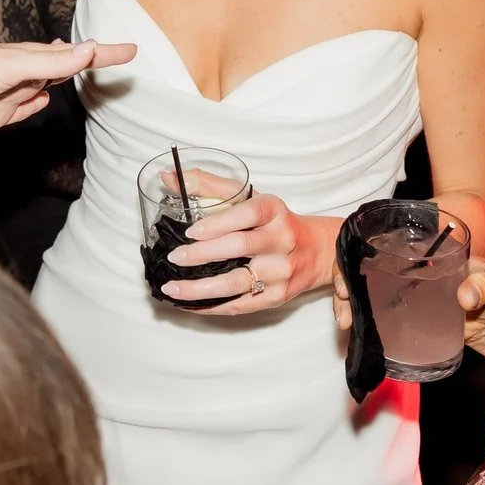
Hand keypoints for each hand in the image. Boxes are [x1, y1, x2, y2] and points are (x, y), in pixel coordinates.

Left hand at [0, 39, 130, 136]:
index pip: (76, 53)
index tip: (131, 50)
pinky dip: (37, 102)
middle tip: (110, 53)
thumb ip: (51, 63)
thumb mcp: (16, 64)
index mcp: (31, 54)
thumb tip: (88, 50)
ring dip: (63, 78)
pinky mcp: (1, 114)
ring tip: (79, 68)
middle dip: (86, 60)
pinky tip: (43, 98)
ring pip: (46, 84)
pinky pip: (26, 107)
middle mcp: (25, 71)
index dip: (103, 53)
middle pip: (64, 66)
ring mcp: (13, 92)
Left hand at [161, 190, 336, 315]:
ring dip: (200, 288)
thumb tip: (168, 177)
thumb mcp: (250, 197)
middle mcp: (280, 240)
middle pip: (238, 248)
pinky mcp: (277, 296)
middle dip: (201, 255)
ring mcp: (280, 271)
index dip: (218, 223)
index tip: (190, 231)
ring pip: (236, 283)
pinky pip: (241, 305)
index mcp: (273, 211)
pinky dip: (212, 307)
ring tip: (173, 288)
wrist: (317, 251)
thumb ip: (208, 186)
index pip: (246, 214)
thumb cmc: (275, 222)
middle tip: (174, 258)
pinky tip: (191, 304)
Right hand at [329, 250, 484, 361]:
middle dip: (344, 282)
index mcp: (418, 247)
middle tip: (343, 306)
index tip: (346, 272)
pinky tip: (356, 333)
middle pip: (361, 266)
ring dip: (348, 303)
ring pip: (363, 290)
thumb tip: (466, 296)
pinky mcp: (404, 314)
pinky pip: (376, 313)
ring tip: (345, 323)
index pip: (375, 240)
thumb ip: (483, 285)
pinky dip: (363, 322)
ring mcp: (401, 291)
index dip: (354, 252)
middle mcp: (403, 265)